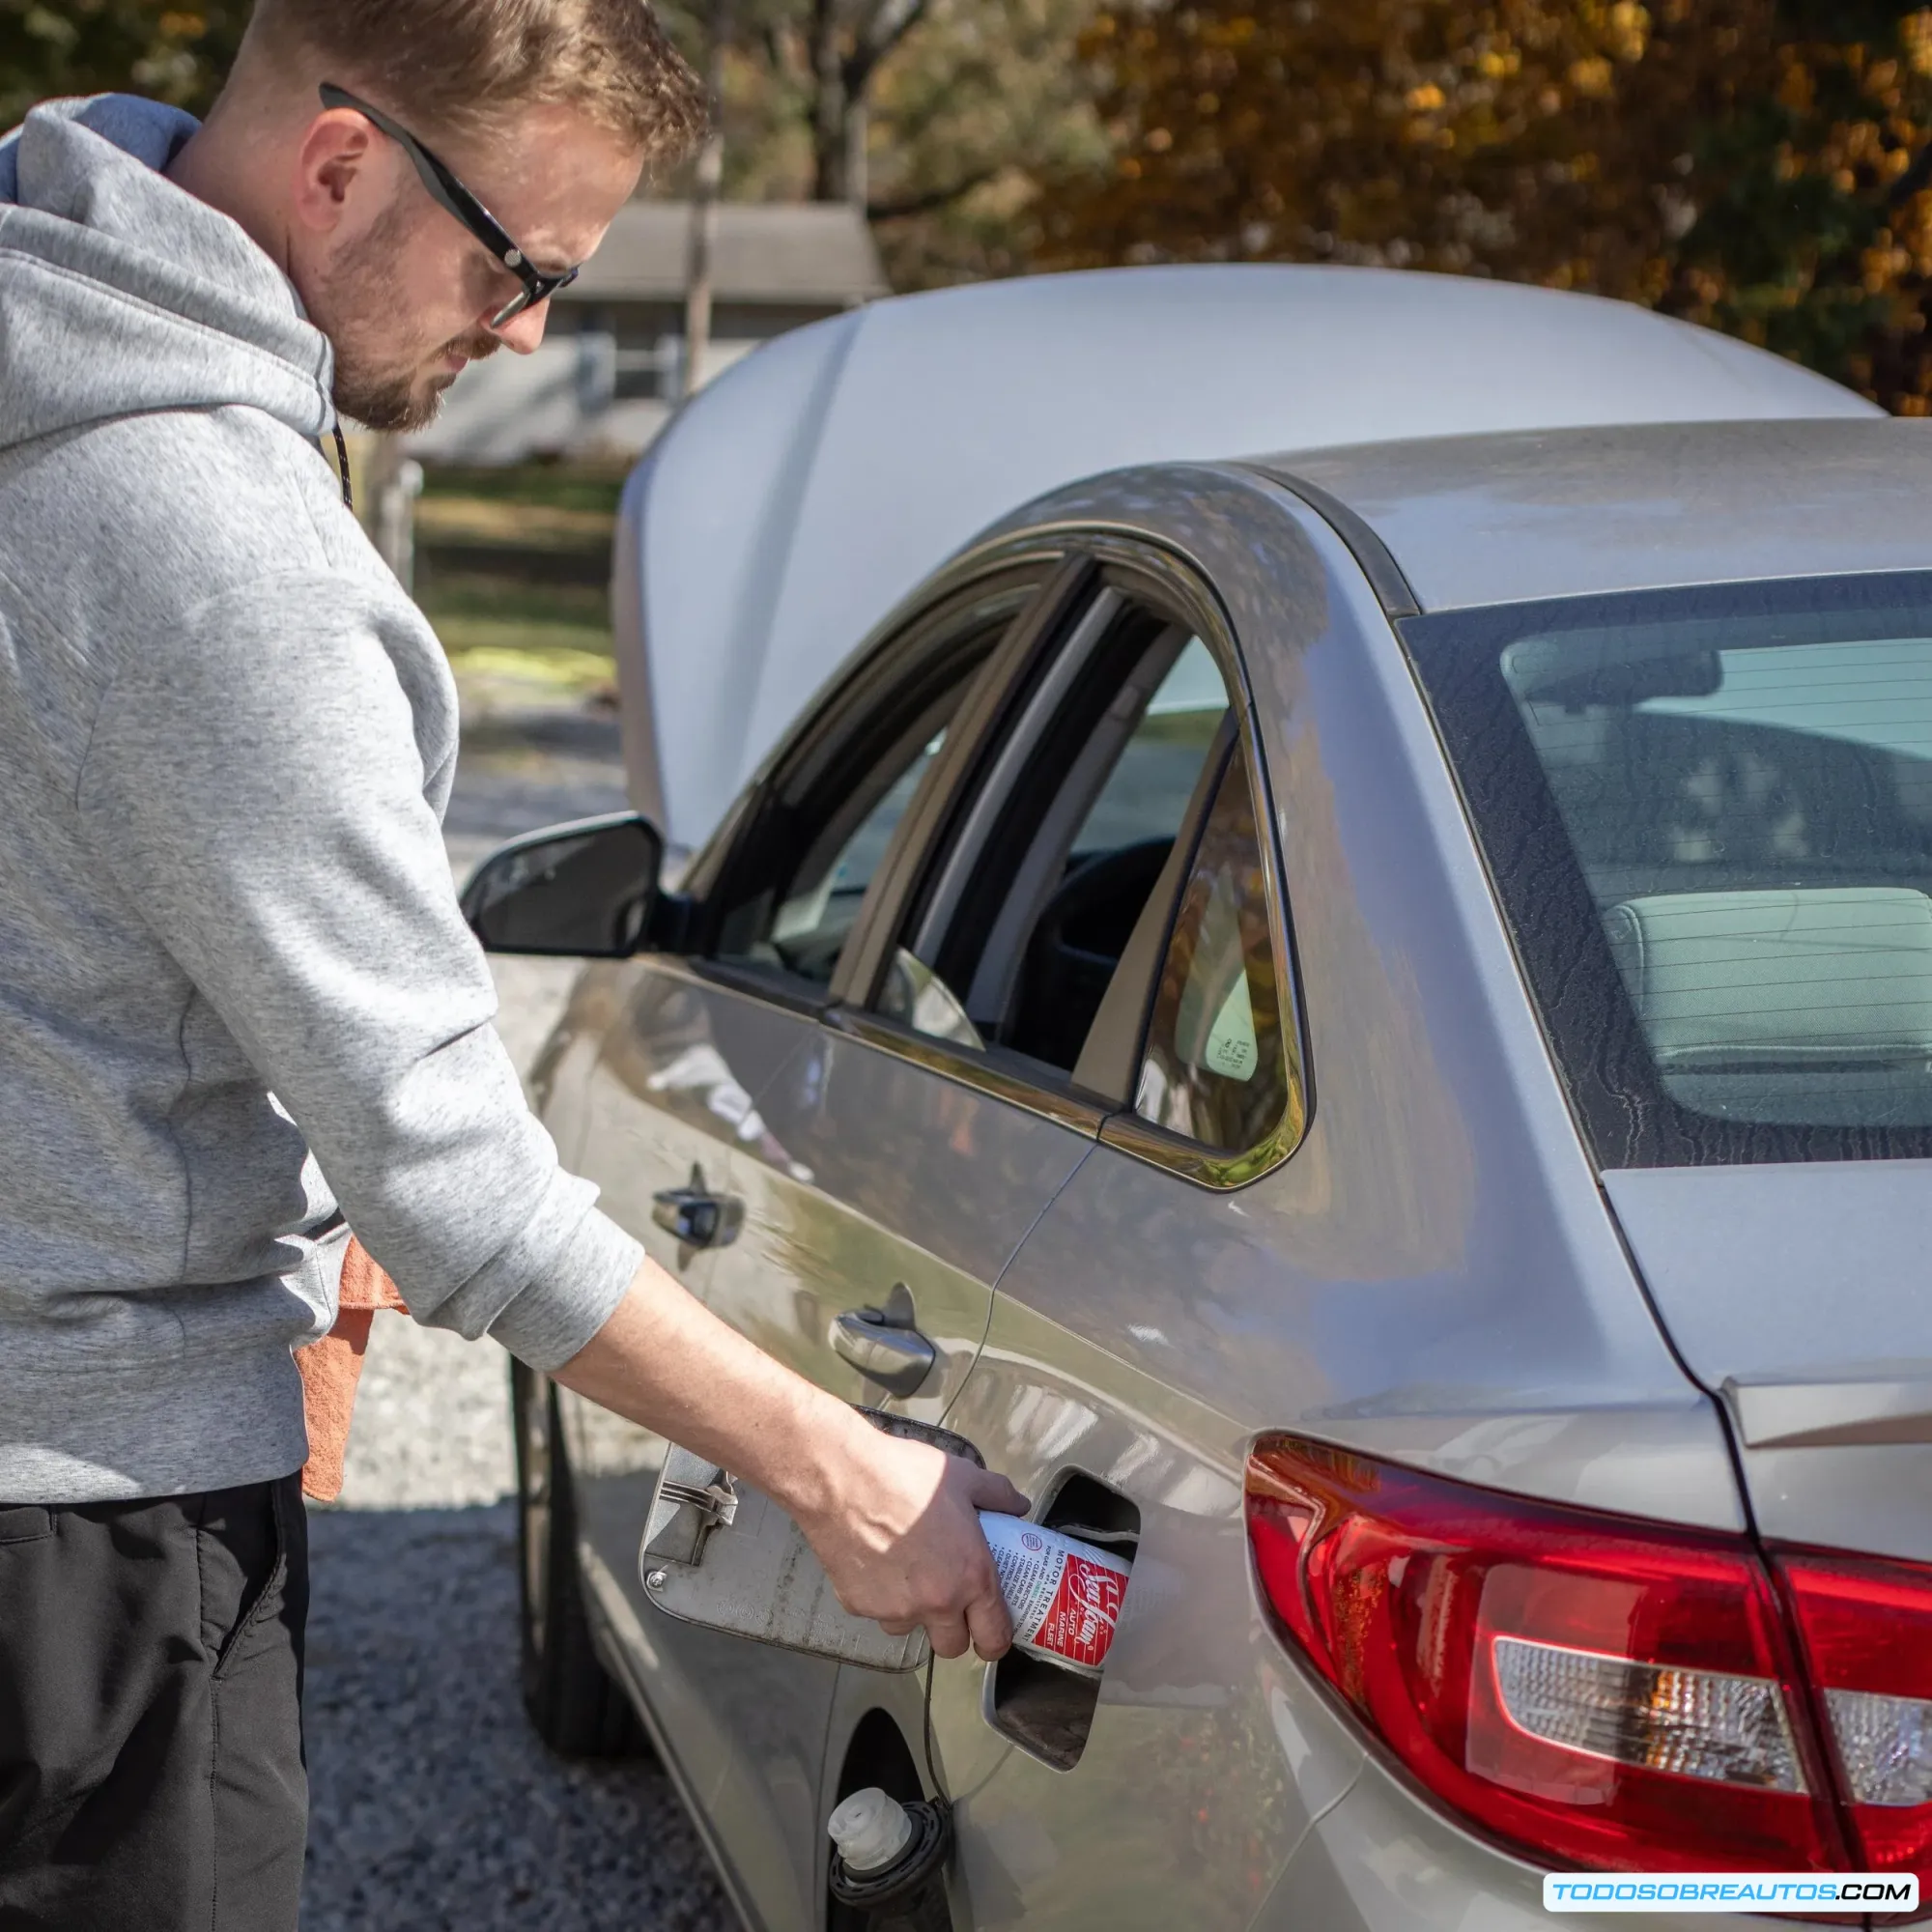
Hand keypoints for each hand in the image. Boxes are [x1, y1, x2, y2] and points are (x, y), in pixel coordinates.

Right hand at [796, 1413, 1028, 1660]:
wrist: (844, 1478)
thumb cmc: (907, 1474)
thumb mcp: (963, 1476)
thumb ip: (997, 1495)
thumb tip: (1018, 1506)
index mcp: (971, 1576)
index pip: (994, 1637)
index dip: (995, 1640)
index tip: (990, 1631)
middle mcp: (937, 1603)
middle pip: (952, 1647)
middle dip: (954, 1631)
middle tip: (949, 1601)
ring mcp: (895, 1609)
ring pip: (911, 1628)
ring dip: (914, 1612)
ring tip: (907, 1572)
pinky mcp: (860, 1607)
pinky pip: (878, 1611)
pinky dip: (881, 1595)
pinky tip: (876, 1561)